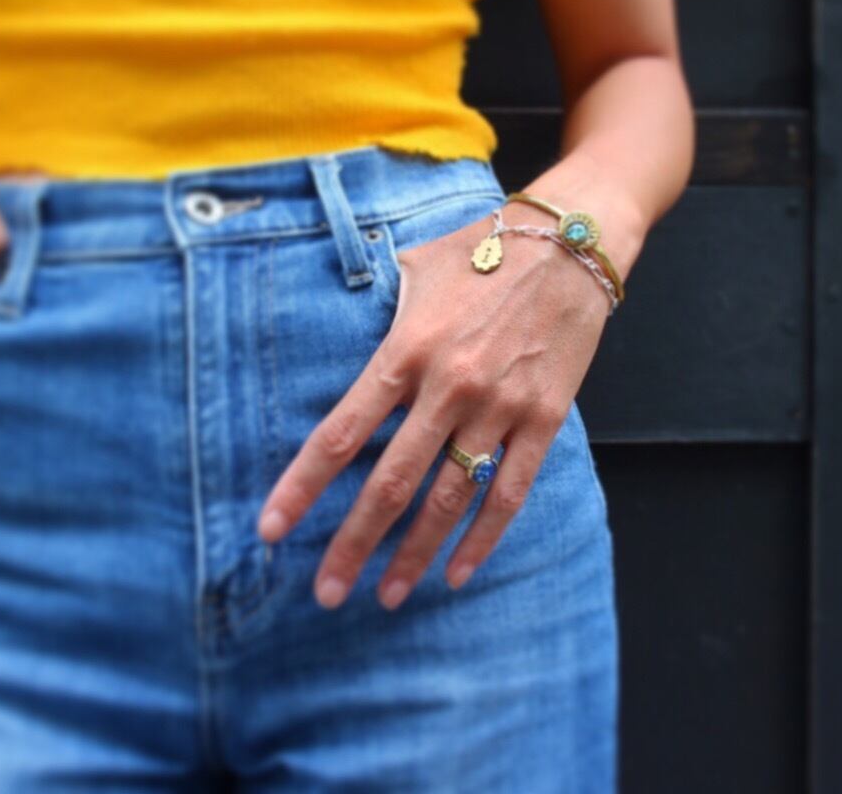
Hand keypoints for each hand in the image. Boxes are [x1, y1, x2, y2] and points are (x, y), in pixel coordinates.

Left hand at [255, 205, 610, 610]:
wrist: (569, 244)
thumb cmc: (483, 251)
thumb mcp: (415, 270)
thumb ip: (379, 313)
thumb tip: (347, 340)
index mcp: (405, 349)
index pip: (342, 432)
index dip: (303, 485)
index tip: (272, 528)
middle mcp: (447, 386)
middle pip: (390, 483)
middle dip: (352, 544)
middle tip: (325, 592)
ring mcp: (498, 408)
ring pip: (448, 499)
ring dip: (414, 554)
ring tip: (386, 595)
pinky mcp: (542, 419)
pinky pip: (510, 493)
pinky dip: (483, 538)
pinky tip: (458, 573)